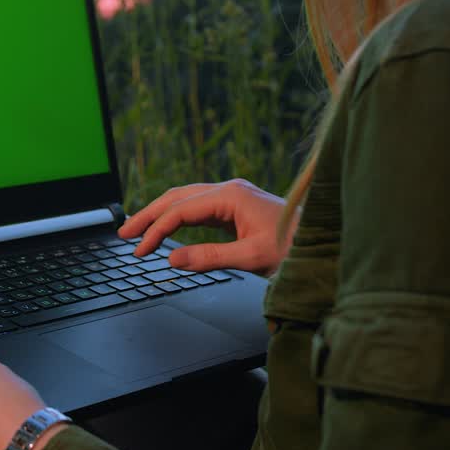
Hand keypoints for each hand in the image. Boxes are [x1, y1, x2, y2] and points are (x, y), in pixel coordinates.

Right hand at [118, 179, 295, 274]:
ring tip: (138, 229)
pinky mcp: (237, 207)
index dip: (156, 229)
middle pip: (177, 197)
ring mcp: (233, 197)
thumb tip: (173, 258)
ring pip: (186, 200)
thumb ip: (210, 257)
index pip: (181, 210)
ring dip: (161, 213)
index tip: (139, 249)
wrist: (324, 242)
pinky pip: (199, 208)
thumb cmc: (296, 248)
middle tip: (124, 233)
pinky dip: (179, 217)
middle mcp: (230, 190)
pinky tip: (168, 228)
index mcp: (231, 196)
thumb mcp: (252, 258)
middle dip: (149, 214)